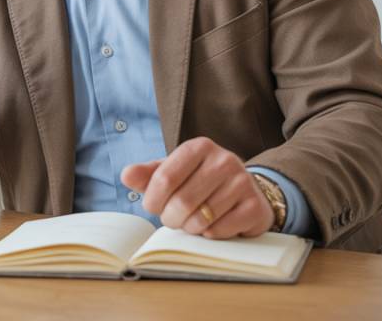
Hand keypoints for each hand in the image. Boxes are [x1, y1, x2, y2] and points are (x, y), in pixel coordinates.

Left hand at [120, 137, 274, 238]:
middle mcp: (223, 160)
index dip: (153, 200)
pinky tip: (213, 224)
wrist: (245, 193)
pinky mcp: (255, 207)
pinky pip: (219, 231)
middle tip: (173, 219)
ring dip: (189, 228)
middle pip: (181, 202)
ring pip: (200, 219)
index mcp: (198, 147)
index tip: (154, 207)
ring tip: (193, 221)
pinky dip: (209, 235)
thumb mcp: (173, 172)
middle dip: (171, 218)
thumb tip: (126, 175)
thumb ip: (148, 174)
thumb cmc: (199, 182)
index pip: (164, 179)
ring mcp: (242, 182)